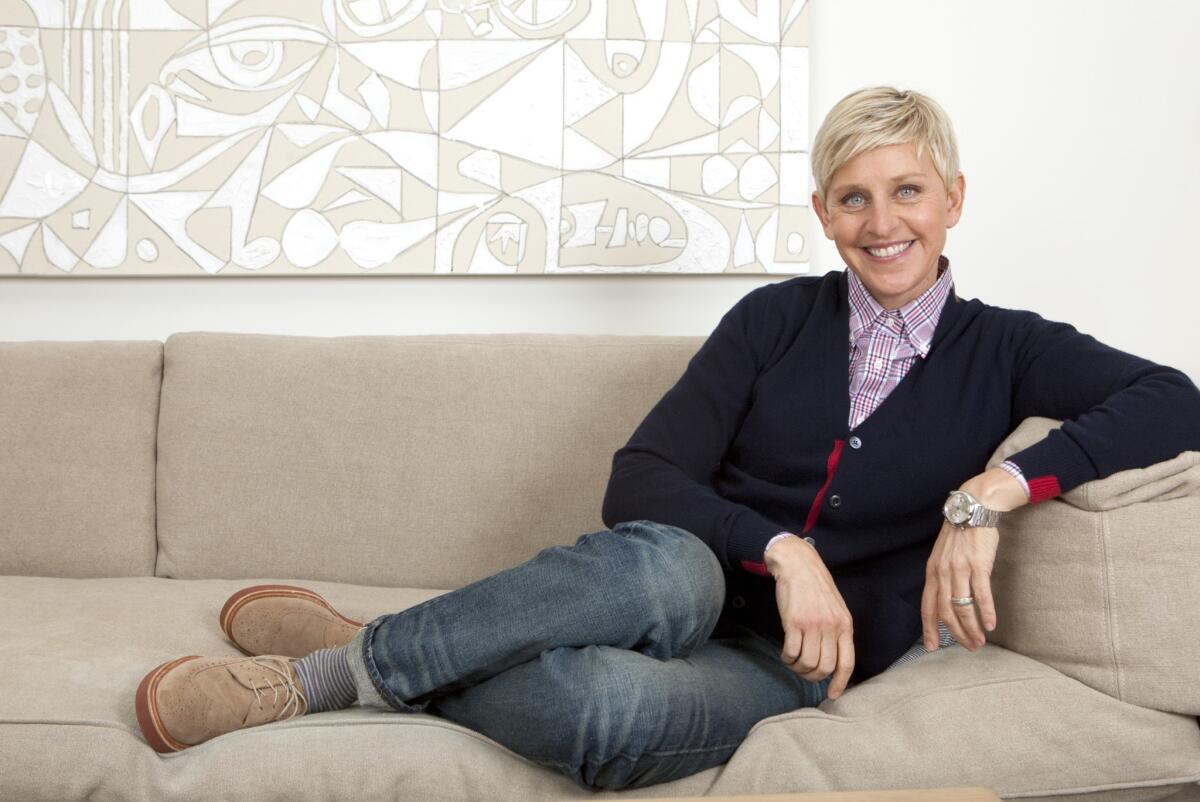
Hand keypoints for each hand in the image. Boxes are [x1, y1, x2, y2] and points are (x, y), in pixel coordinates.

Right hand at [764, 536, 854, 698]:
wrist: (798, 565)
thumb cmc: (815, 588)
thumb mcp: (836, 609)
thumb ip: (837, 632)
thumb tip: (832, 659)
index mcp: (845, 625)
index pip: (846, 663)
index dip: (840, 683)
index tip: (832, 695)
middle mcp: (831, 627)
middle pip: (825, 667)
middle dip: (812, 676)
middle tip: (804, 671)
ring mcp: (812, 625)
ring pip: (808, 663)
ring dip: (797, 668)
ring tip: (793, 662)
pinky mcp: (794, 622)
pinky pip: (791, 652)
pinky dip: (787, 658)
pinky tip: (786, 654)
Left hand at [921, 468, 1026, 650]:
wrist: (973, 510)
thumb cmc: (960, 535)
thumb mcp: (942, 557)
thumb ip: (942, 578)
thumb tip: (946, 601)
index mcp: (932, 572)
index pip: (927, 607)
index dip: (929, 628)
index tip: (931, 646)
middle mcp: (943, 573)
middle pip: (945, 612)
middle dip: (955, 634)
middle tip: (967, 647)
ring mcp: (960, 569)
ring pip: (962, 607)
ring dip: (971, 628)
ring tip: (980, 641)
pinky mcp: (979, 565)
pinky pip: (981, 594)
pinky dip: (986, 612)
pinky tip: (991, 624)